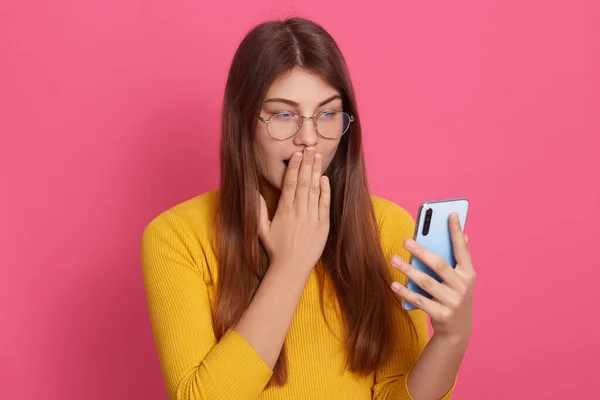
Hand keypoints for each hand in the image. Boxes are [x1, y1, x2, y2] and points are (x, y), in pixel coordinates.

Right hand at [258, 147, 330, 274]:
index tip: (297, 154)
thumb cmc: (276, 249)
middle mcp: (298, 211)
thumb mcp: (262, 230)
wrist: (291, 268)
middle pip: (304, 182)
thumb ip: (259, 210)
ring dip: (316, 171)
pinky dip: (325, 190)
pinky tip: (325, 178)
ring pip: (314, 190)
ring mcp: (312, 218)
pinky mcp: (322, 225)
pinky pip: (324, 204)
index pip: (290, 184)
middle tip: (310, 147)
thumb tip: (254, 192)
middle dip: (307, 163)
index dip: (294, 167)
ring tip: (318, 156)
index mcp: (284, 210)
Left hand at [390, 213, 474, 340]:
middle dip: (422, 251)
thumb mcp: (462, 279)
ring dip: (408, 270)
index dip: (457, 232)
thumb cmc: (455, 296)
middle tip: (405, 240)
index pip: (462, 250)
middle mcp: (463, 287)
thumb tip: (464, 234)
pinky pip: (420, 301)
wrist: (458, 330)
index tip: (451, 215)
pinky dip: (406, 292)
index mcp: (468, 274)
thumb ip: (460, 258)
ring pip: (427, 282)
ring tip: (393, 259)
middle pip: (440, 265)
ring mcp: (453, 302)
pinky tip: (394, 283)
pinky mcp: (442, 315)